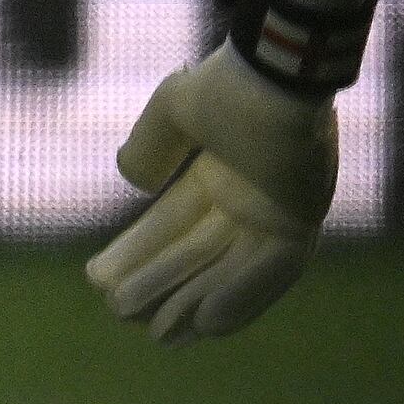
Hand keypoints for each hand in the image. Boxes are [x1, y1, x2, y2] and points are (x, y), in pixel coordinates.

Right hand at [88, 42, 334, 341]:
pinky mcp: (303, 218)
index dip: (136, 252)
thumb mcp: (173, 110)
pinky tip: (207, 324)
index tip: (99, 277)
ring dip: (194, 301)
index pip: (171, 222)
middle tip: (119, 313)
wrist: (280, 70)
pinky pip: (273, 270)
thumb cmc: (227, 82)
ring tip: (155, 333)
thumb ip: (151, 147)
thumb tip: (136, 185)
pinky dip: (243, 297)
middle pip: (197, 252)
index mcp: (220, 170)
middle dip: (158, 284)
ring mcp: (279, 210)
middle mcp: (250, 196)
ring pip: (230, 268)